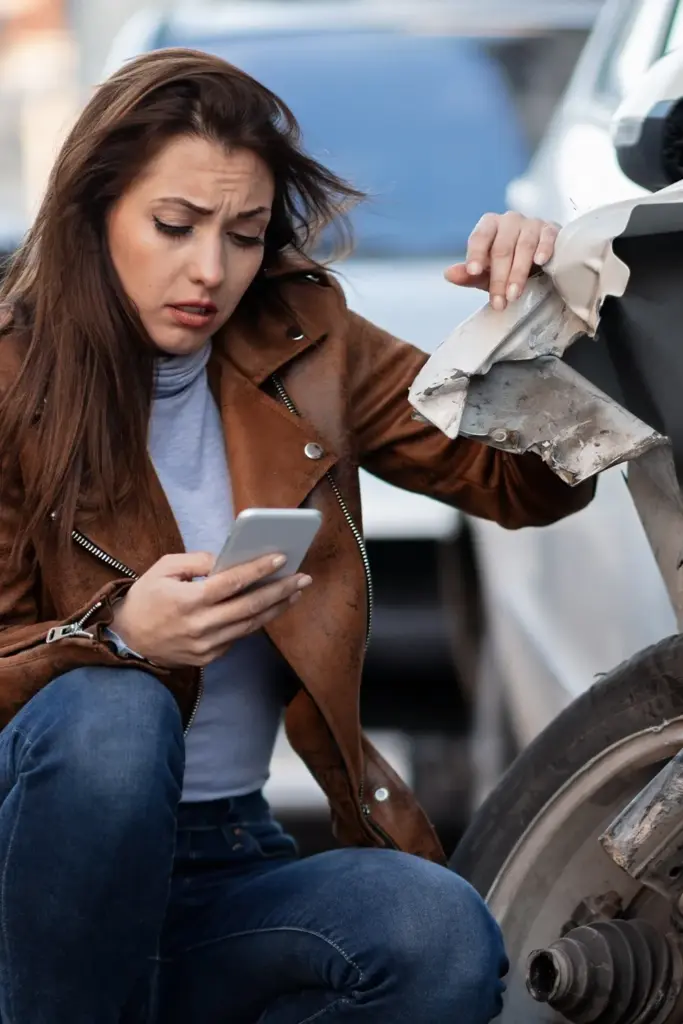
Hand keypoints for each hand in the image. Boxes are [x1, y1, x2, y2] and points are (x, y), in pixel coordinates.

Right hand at [109, 551, 310, 667]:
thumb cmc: (145, 598)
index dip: (258, 570)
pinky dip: (255, 621)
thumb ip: (197, 562)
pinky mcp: (208, 658)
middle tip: (303, 578)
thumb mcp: (163, 569)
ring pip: (250, 625)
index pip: (231, 583)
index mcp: (188, 601)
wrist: (126, 641)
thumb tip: (228, 560)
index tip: (281, 559)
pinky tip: (270, 608)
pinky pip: (238, 637)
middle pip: (249, 607)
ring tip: (295, 592)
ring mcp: (206, 646)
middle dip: (280, 591)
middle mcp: (200, 626)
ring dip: (276, 608)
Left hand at [444, 212, 559, 310]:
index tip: (473, 272)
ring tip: (514, 294)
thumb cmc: (508, 266)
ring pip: (524, 246)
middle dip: (499, 277)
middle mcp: (509, 220)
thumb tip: (448, 274)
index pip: (479, 237)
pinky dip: (544, 249)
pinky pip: (548, 237)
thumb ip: (469, 275)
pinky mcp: (551, 230)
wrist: (540, 263)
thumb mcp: (486, 274)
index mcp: (489, 226)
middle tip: (499, 302)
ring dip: (518, 272)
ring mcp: (532, 223)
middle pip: (501, 248)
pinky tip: (540, 262)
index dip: (476, 254)